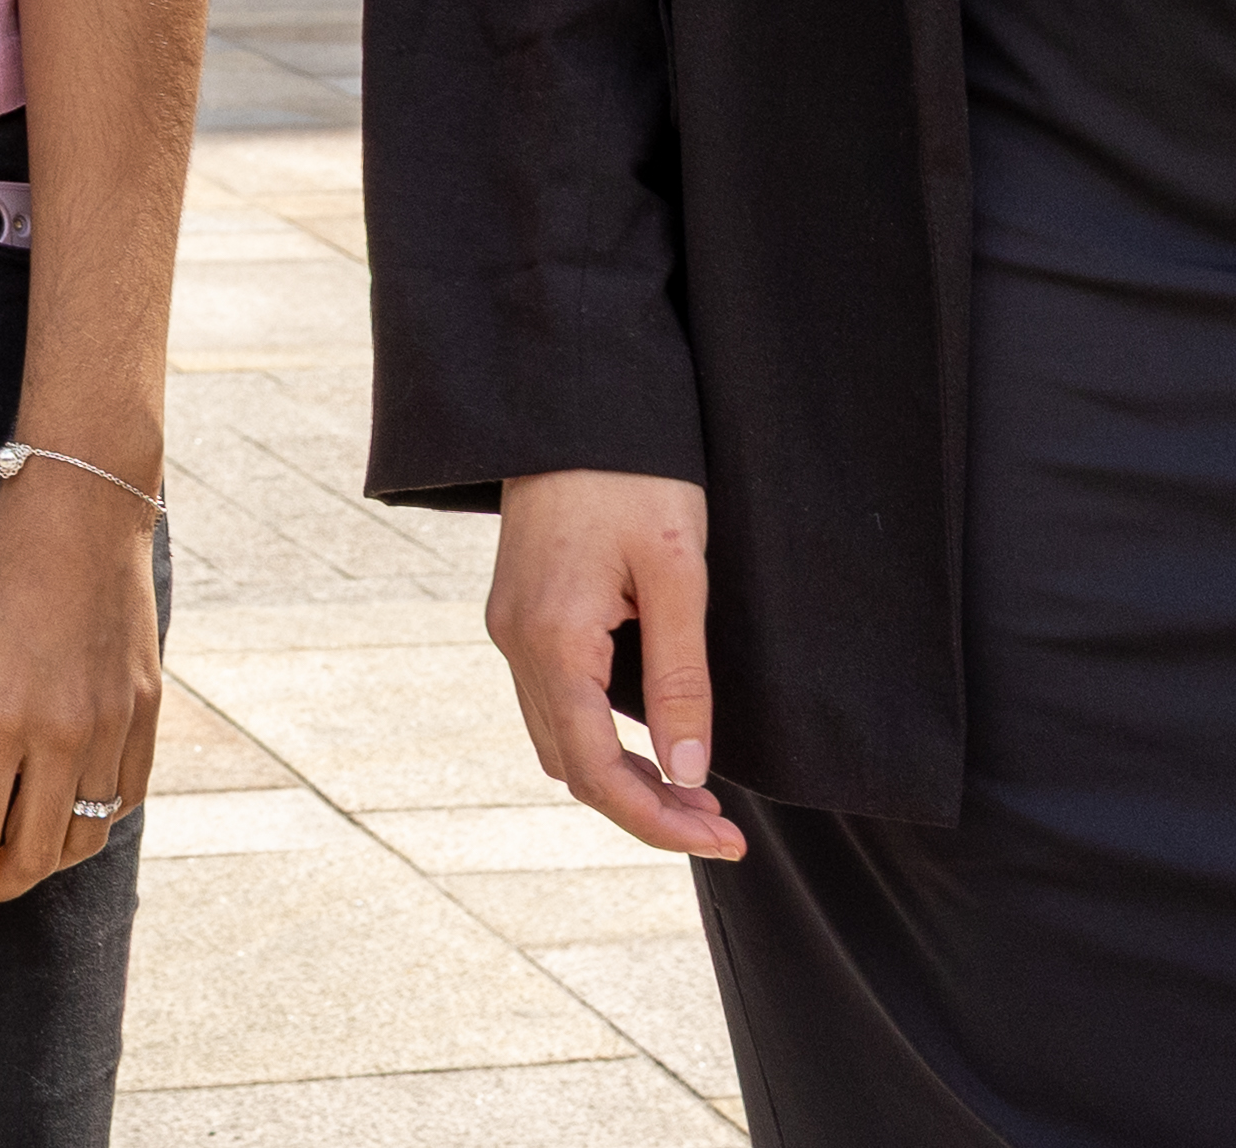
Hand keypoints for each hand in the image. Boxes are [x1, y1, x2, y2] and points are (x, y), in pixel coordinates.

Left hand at [0, 454, 157, 910]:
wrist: (82, 510)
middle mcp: (63, 732)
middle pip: (36, 852)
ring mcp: (114, 725)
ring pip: (86, 834)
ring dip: (47, 860)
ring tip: (16, 855)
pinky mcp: (149, 712)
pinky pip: (125, 797)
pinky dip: (94, 821)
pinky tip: (65, 812)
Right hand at [486, 468, 742, 860]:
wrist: (571, 395)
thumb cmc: (632, 473)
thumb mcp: (677, 572)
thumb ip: (681, 677)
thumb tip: (689, 773)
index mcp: (551, 638)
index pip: (597, 771)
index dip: (659, 821)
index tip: (725, 840)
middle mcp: (515, 641)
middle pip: (572, 768)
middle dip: (645, 809)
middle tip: (722, 824)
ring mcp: (510, 625)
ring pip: (557, 739)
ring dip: (621, 777)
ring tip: (696, 791)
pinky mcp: (521, 610)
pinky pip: (552, 700)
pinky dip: (600, 736)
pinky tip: (651, 733)